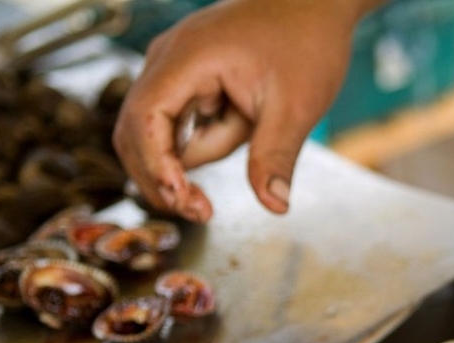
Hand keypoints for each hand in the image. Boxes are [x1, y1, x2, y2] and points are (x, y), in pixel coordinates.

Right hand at [112, 0, 380, 221]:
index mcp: (187, 58)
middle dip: (163, 177)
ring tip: (251, 131)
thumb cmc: (307, 42)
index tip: (182, 200)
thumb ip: (276, 157)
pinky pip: (187, 125)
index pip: (145, 119)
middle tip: (201, 211)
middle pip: (136, 133)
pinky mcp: (190, 82)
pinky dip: (208, 141)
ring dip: (200, 154)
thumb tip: (273, 206)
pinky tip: (242, 125)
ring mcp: (176, 71)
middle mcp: (169, 61)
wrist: (317, 6)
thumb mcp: (296, 107)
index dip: (155, 165)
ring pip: (164, 134)